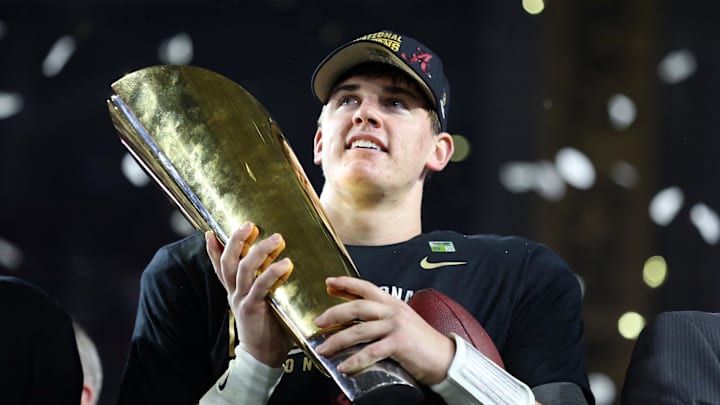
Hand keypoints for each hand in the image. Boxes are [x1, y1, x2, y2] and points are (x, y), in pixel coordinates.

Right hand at [205, 222, 294, 366]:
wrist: (264, 357)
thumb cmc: (270, 326)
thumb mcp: (265, 300)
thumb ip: (267, 283)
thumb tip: (284, 261)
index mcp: (234, 290)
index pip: (220, 266)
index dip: (213, 249)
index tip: (210, 231)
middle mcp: (234, 293)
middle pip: (228, 262)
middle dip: (236, 241)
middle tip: (249, 225)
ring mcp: (241, 300)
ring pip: (242, 270)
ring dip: (258, 251)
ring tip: (276, 238)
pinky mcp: (252, 309)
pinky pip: (260, 287)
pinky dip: (271, 273)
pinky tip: (285, 264)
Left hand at [313, 276, 454, 384]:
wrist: (445, 357)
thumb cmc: (421, 342)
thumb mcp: (401, 321)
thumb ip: (381, 316)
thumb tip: (356, 317)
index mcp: (392, 303)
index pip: (366, 287)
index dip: (346, 283)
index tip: (328, 282)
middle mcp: (393, 311)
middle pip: (357, 306)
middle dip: (334, 313)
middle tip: (319, 322)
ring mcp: (396, 326)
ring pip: (359, 330)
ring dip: (337, 341)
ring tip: (323, 349)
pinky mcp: (399, 344)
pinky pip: (371, 351)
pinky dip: (355, 360)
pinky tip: (344, 367)